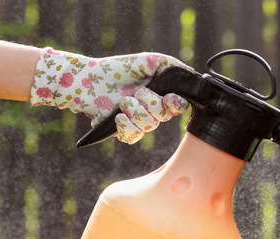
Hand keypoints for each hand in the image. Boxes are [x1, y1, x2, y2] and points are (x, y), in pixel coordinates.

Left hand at [30, 48, 190, 143]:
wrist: (89, 79)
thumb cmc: (119, 69)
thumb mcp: (147, 60)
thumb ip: (169, 64)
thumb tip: (190, 72)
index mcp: (161, 95)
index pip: (179, 106)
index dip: (175, 104)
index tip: (168, 98)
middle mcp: (153, 111)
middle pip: (164, 117)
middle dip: (149, 103)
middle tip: (136, 92)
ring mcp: (139, 122)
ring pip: (149, 126)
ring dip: (135, 111)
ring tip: (123, 101)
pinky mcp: (124, 131)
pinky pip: (133, 137)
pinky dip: (126, 126)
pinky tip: (118, 117)